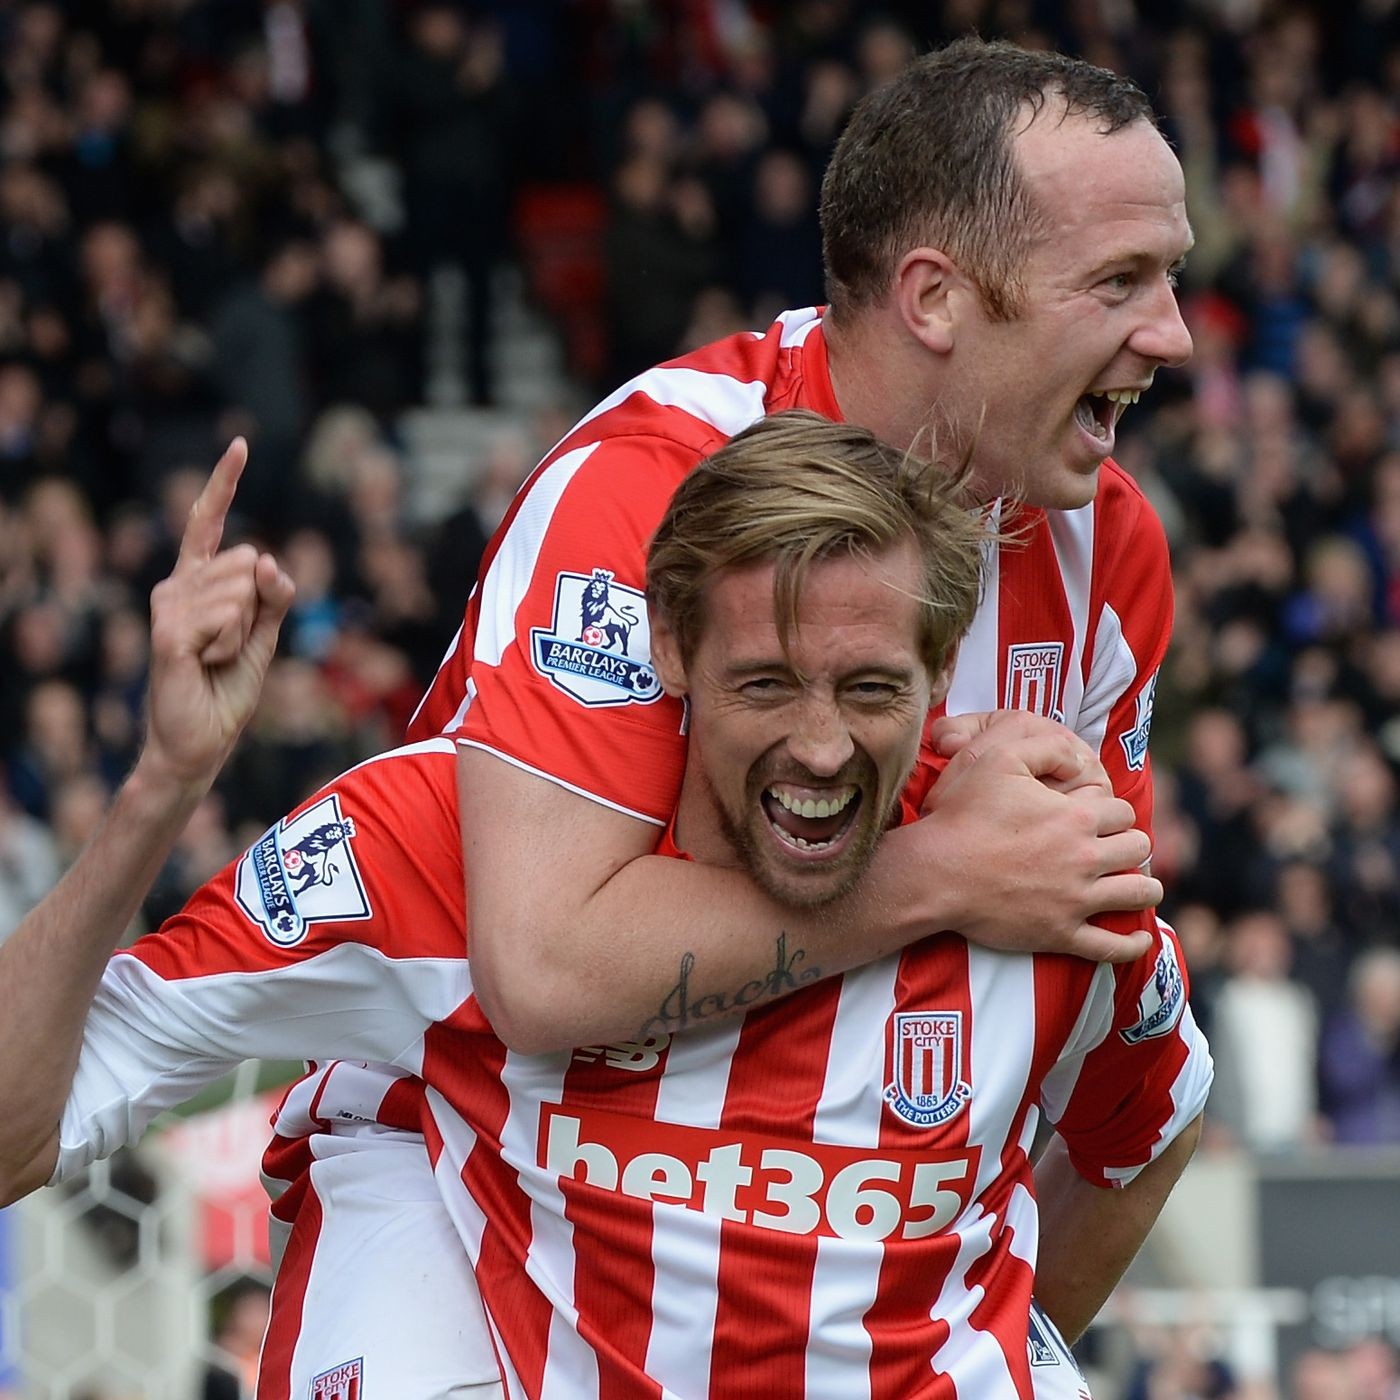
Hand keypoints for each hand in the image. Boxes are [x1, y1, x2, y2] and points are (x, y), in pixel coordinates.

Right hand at [138, 439, 294, 791]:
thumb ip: (275, 595)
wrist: (201, 740)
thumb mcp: (265, 635)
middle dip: (258, 607)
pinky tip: (204, 664)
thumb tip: (269, 557)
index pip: (210, 522)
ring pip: (242, 590)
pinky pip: (226, 617)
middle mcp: (176, 584)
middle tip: (231, 644)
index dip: (223, 482)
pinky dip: (230, 645)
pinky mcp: (167, 633)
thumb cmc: (228, 687)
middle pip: (249, 560)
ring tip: (215, 658)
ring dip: (243, 632)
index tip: (240, 443)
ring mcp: (168, 606)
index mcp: (198, 581)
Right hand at [920, 712, 1157, 963]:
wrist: (936, 873)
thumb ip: (1046, 748)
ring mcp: (1075, 900)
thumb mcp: (999, 759)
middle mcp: (1085, 859)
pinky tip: (1140, 938)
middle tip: (1115, 847)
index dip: (1112, 811)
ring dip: (1144, 887)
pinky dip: (1133, 944)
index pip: (1122, 812)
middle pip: (1138, 849)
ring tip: (1138, 885)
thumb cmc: (964, 815)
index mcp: (1077, 818)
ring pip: (1139, 894)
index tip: (1098, 817)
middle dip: (1130, 844)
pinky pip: (1112, 947)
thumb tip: (1081, 759)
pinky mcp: (1060, 934)